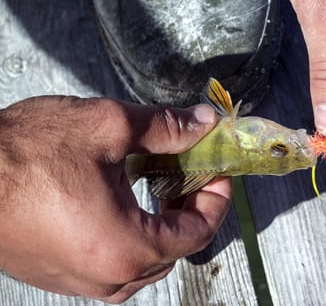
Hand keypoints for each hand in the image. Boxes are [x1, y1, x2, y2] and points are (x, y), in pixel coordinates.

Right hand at [0, 96, 230, 302]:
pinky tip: (122, 204)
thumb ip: (165, 128)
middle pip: (173, 251)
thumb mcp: (107, 127)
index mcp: (126, 247)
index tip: (219, 173)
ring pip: (142, 265)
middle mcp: (105, 276)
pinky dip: (129, 240)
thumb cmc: (26, 153)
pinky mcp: (54, 275)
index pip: (197, 233)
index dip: (216, 200)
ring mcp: (76, 282)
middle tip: (191, 175)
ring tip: (159, 188)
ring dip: (160, 228)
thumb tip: (204, 122)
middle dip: (190, 212)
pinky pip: (109, 267)